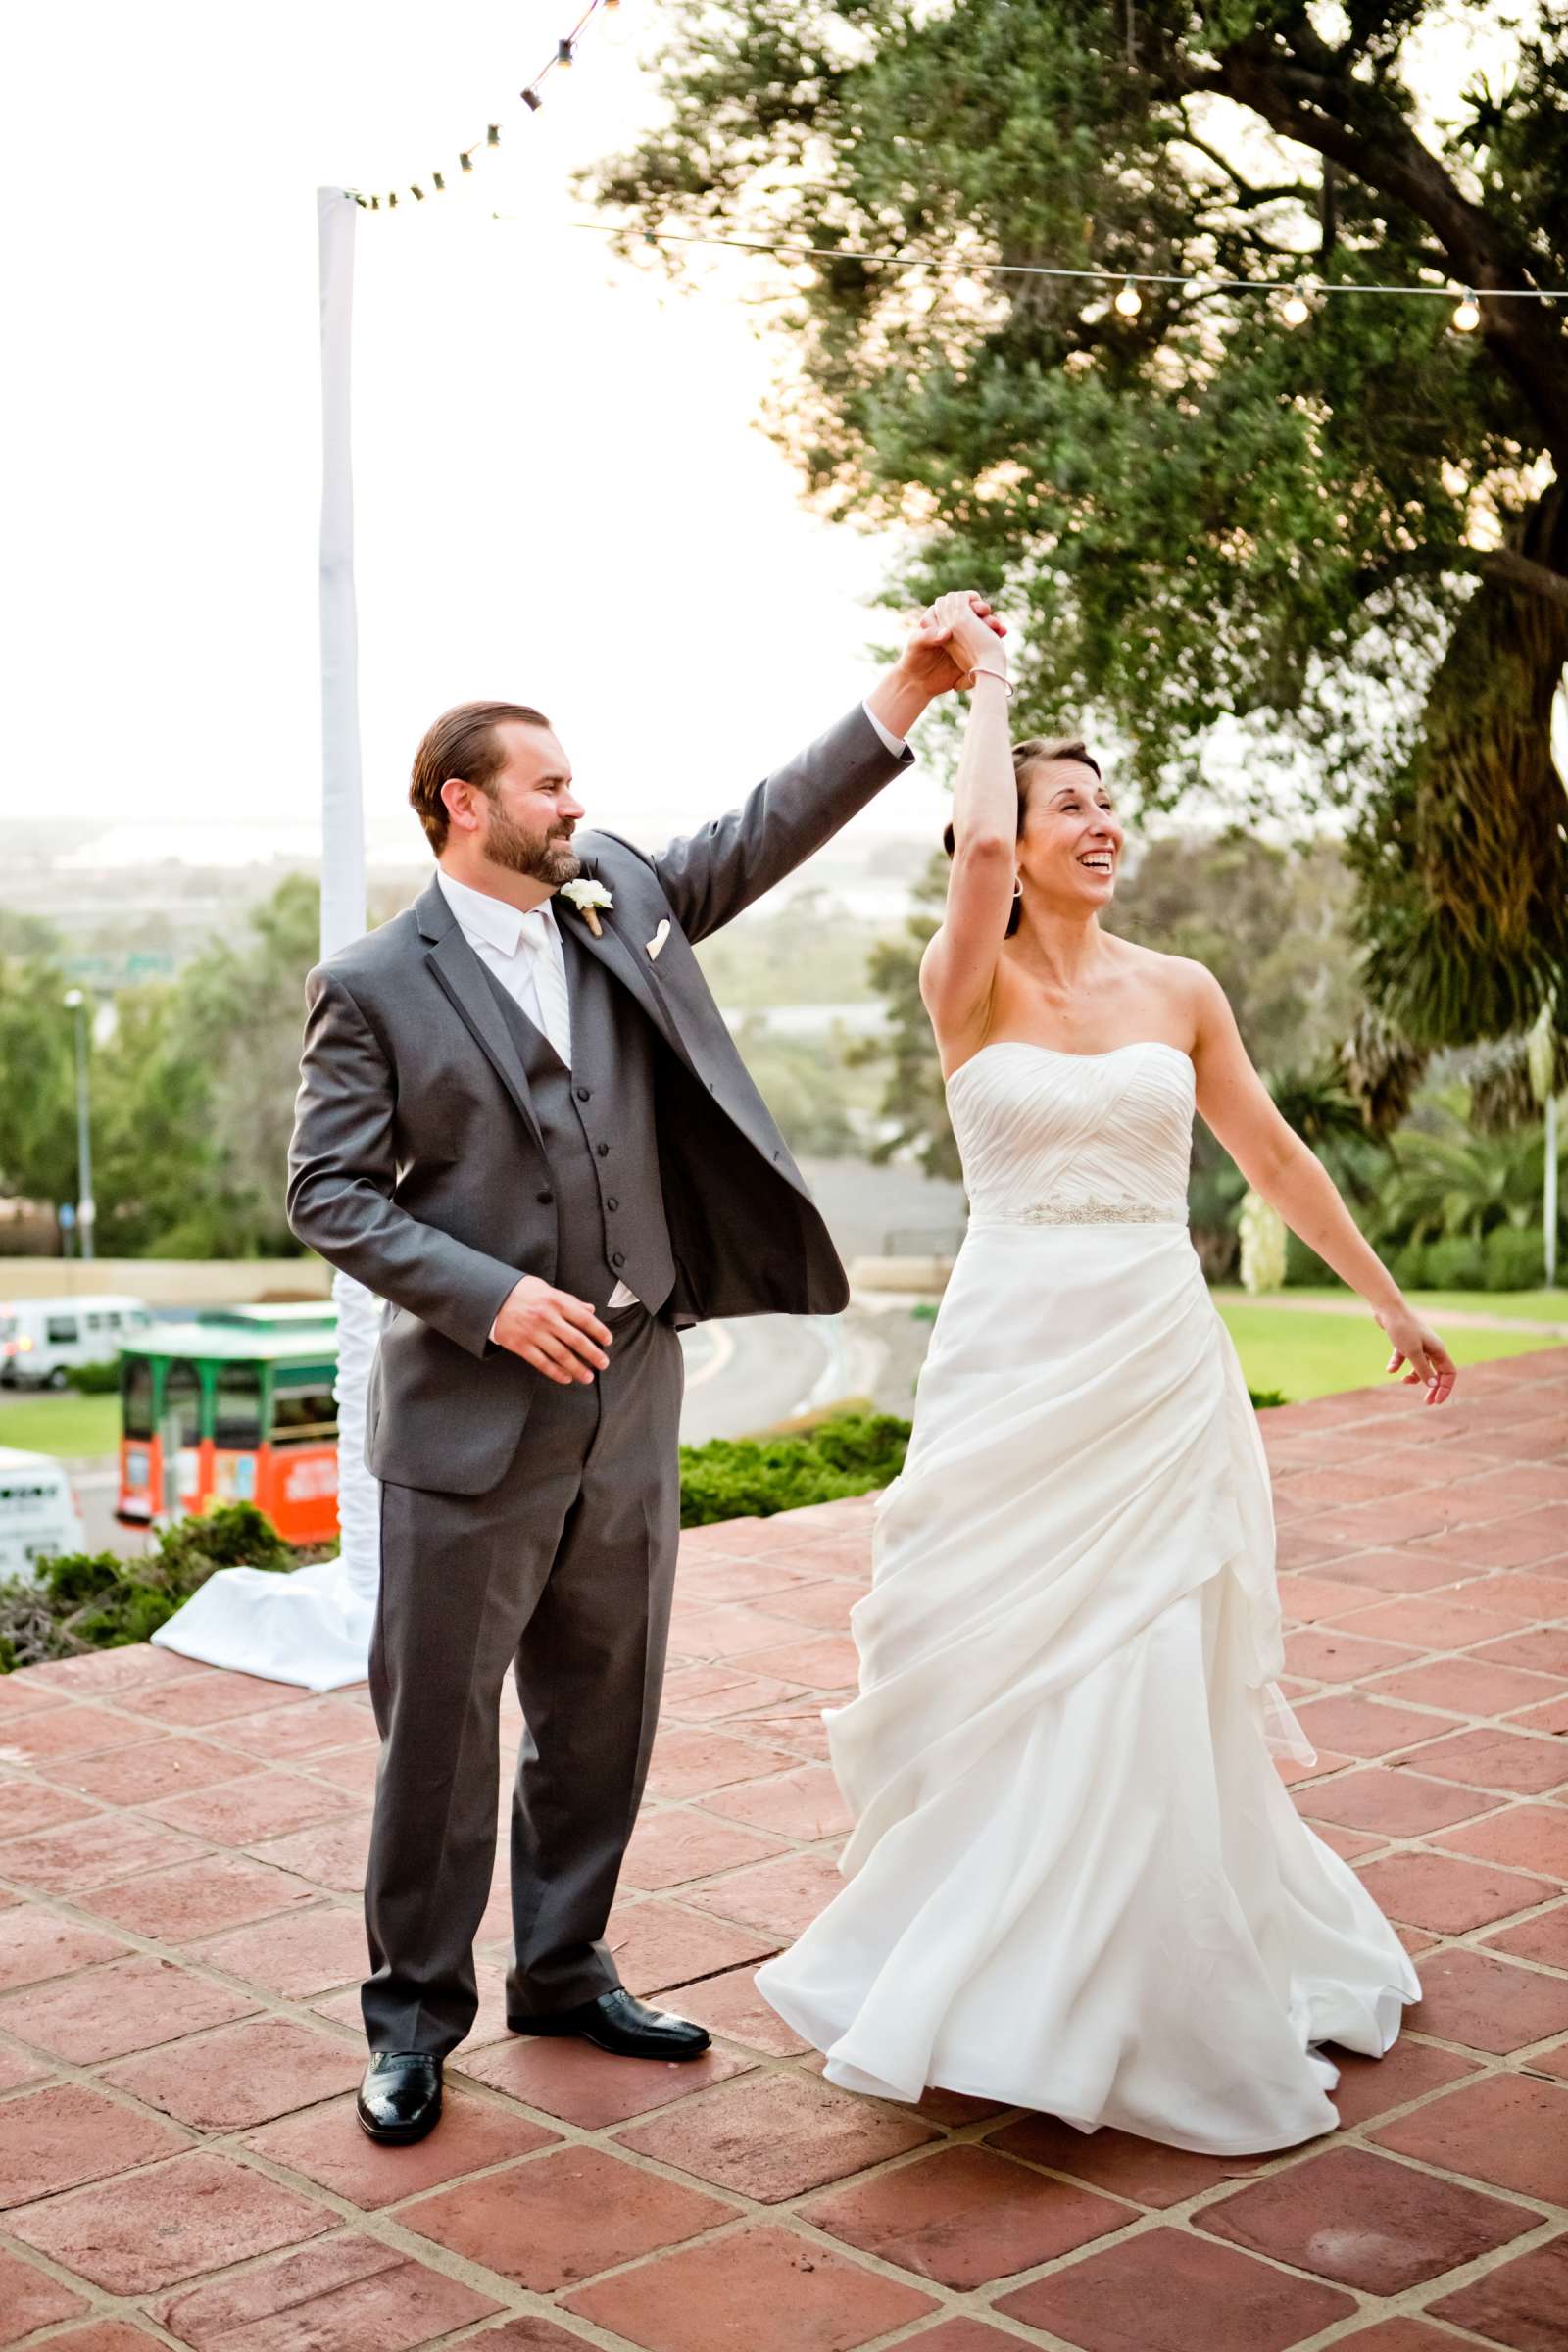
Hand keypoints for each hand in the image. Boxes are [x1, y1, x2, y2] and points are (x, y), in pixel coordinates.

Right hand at [493, 1275, 612, 1382]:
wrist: (492, 1298)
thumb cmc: (524, 1292)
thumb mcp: (548, 1289)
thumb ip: (570, 1301)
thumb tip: (591, 1310)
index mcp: (556, 1301)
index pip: (584, 1318)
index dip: (599, 1331)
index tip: (608, 1341)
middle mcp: (546, 1317)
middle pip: (576, 1340)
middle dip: (593, 1354)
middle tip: (604, 1364)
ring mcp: (533, 1333)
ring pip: (561, 1355)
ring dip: (577, 1368)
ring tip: (588, 1377)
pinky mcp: (520, 1345)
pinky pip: (542, 1363)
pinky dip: (556, 1372)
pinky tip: (567, 1378)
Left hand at [898, 590, 1006, 697]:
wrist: (919, 682)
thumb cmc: (914, 660)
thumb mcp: (917, 645)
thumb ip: (928, 636)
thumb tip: (947, 632)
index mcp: (941, 615)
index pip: (958, 601)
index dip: (968, 601)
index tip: (975, 608)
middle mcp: (953, 623)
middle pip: (974, 610)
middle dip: (983, 612)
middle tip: (989, 617)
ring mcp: (963, 636)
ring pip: (983, 623)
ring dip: (992, 622)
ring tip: (999, 629)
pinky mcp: (971, 649)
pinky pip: (987, 637)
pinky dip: (995, 633)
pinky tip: (1001, 633)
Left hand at [1375, 1302, 1456, 1406]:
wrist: (1387, 1309)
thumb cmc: (1402, 1329)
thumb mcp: (1412, 1352)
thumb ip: (1423, 1369)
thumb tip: (1434, 1385)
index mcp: (1439, 1350)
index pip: (1450, 1373)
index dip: (1445, 1388)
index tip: (1436, 1401)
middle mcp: (1432, 1347)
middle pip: (1437, 1372)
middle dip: (1432, 1387)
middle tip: (1427, 1403)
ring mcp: (1419, 1344)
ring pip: (1421, 1366)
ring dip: (1414, 1376)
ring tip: (1403, 1381)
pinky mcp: (1405, 1342)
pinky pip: (1405, 1357)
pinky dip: (1398, 1364)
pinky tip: (1390, 1368)